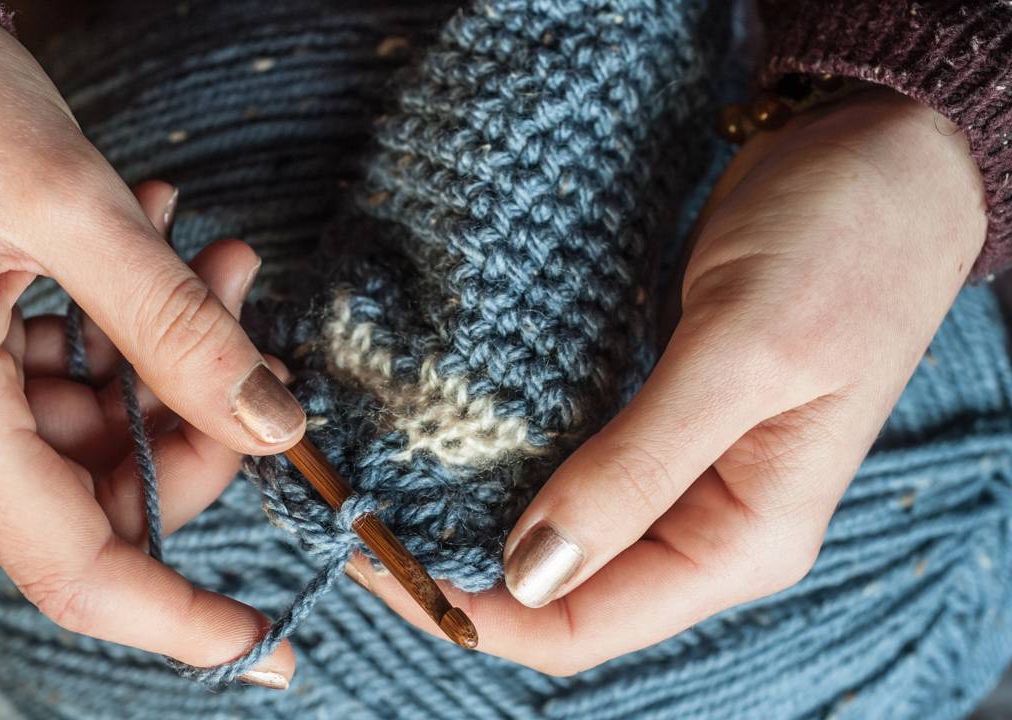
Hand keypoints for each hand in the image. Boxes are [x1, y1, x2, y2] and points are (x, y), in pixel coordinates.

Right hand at [0, 17, 304, 684]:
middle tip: (245, 311)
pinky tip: (146, 253)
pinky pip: (54, 394)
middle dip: (194, 423)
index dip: (180, 618)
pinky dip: (116, 341)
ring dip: (163, 362)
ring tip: (203, 255)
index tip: (271, 645)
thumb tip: (272, 423)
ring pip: (87, 442)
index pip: (73, 569)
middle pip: (97, 500)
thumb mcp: (72, 201)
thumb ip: (180, 327)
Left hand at [347, 87, 987, 674]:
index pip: (585, 625)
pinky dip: (501, 462)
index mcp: (744, 539)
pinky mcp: (654, 419)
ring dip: (469, 517)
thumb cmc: (842, 246)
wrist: (882, 156)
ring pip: (554, 533)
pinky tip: (442, 435)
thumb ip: (639, 468)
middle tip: (357, 514)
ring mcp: (678, 474)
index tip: (376, 556)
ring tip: (380, 482)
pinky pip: (565, 469)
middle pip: (559, 590)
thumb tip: (530, 571)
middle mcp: (706, 525)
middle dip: (456, 570)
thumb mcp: (741, 354)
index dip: (474, 611)